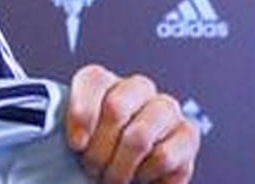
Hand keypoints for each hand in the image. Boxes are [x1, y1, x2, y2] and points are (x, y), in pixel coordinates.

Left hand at [66, 64, 199, 182]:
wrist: (122, 173)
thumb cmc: (93, 152)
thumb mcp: (73, 137)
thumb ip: (67, 127)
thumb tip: (73, 138)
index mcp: (104, 81)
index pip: (93, 80)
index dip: (81, 114)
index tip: (75, 144)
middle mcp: (138, 88)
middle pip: (116, 107)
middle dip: (99, 148)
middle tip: (91, 168)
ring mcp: (166, 109)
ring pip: (140, 136)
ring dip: (120, 167)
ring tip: (111, 178)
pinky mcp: (187, 135)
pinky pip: (165, 157)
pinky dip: (145, 175)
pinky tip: (138, 177)